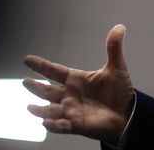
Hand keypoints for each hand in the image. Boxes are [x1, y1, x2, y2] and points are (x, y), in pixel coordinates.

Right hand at [22, 24, 134, 143]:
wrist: (128, 112)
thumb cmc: (119, 91)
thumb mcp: (116, 68)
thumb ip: (114, 48)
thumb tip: (120, 27)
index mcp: (76, 80)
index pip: (54, 71)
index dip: (41, 66)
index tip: (27, 59)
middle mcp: (70, 95)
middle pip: (47, 91)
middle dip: (36, 87)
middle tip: (25, 81)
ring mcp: (71, 111)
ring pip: (50, 110)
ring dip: (40, 109)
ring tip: (30, 107)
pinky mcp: (77, 125)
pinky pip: (61, 126)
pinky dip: (53, 125)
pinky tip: (46, 123)